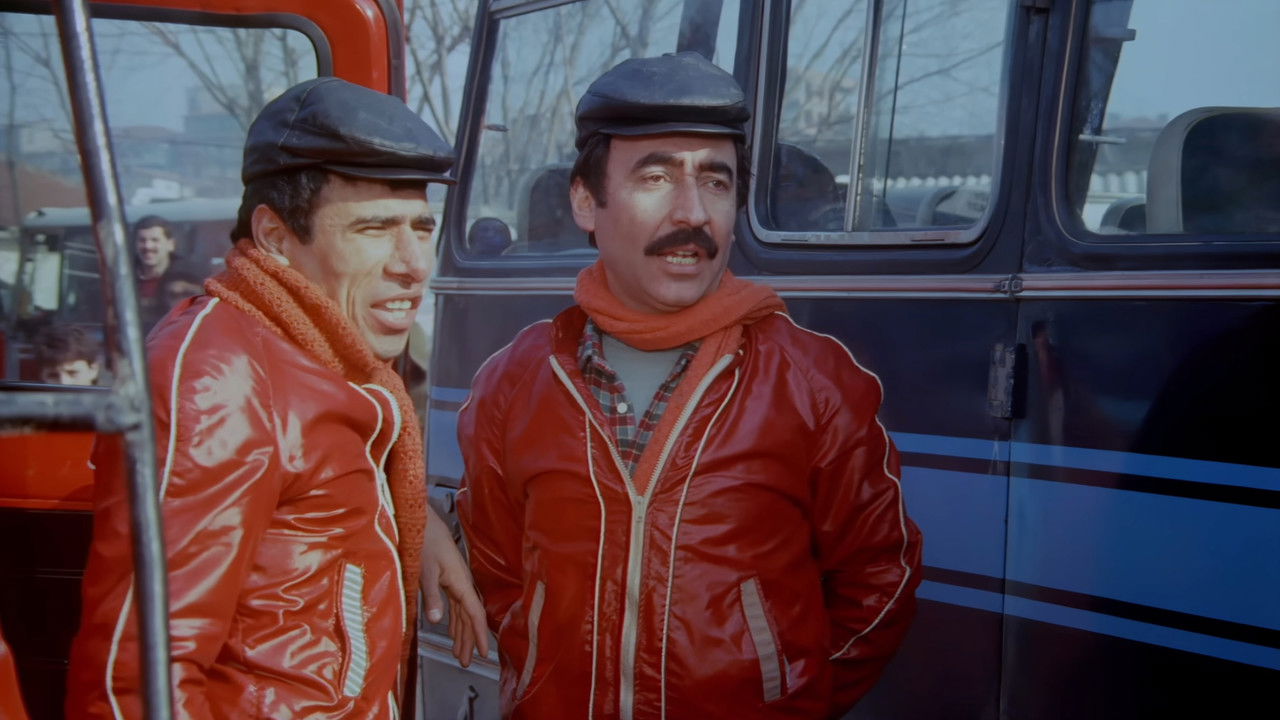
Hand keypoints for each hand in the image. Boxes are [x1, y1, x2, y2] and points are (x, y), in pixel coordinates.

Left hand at [420, 503, 490, 666]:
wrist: (421, 519)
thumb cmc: (424, 539)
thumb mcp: (425, 569)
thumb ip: (431, 596)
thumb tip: (436, 622)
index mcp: (460, 581)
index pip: (474, 612)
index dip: (479, 634)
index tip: (484, 653)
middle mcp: (461, 582)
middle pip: (469, 616)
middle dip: (469, 639)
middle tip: (467, 662)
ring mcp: (454, 580)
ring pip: (461, 612)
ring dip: (460, 632)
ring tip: (459, 653)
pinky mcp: (445, 578)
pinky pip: (454, 604)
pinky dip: (454, 619)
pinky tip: (450, 629)